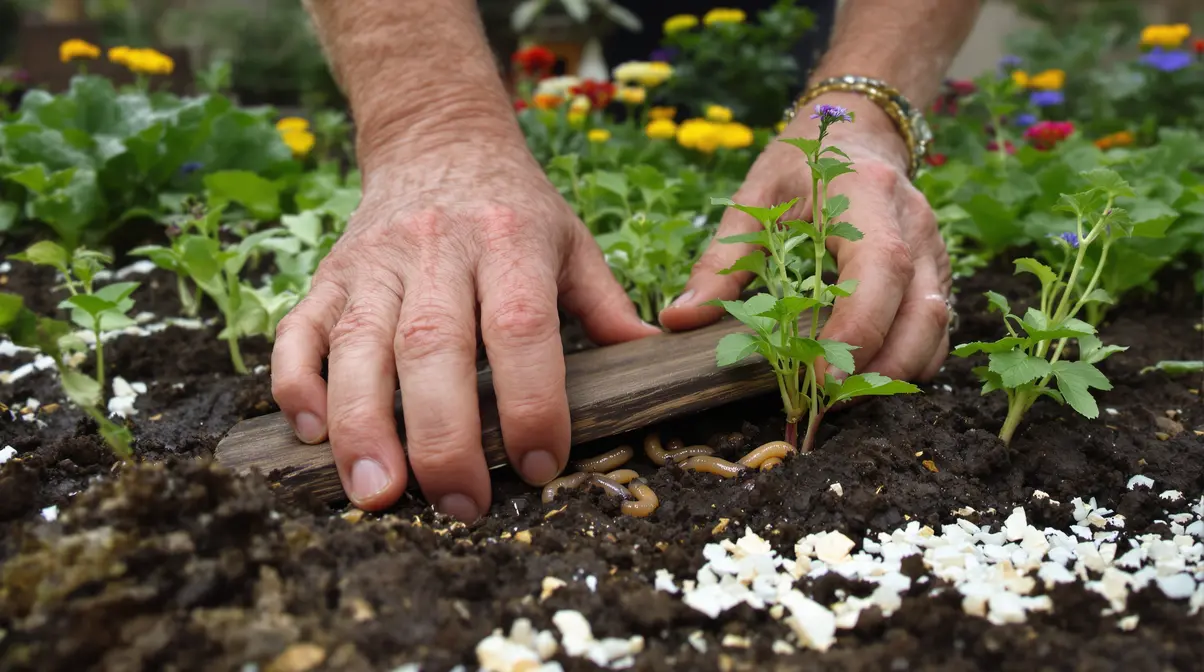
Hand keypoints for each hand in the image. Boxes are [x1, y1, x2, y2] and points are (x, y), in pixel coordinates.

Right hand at [271, 133, 657, 519]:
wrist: (438, 141)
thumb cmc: (514, 208)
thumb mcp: (572, 241)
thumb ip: (606, 303)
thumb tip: (656, 359)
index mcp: (510, 241)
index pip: (521, 325)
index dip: (532, 398)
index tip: (541, 463)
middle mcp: (437, 248)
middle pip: (433, 344)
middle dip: (443, 434)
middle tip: (459, 503)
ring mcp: (374, 262)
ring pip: (358, 345)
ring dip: (362, 425)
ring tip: (378, 495)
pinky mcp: (328, 276)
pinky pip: (300, 331)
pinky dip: (300, 384)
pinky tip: (313, 434)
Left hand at [660, 93, 951, 382]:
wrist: (856, 131)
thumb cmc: (799, 165)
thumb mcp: (752, 200)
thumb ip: (718, 261)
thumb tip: (679, 319)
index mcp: (866, 194)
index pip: (881, 267)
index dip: (857, 327)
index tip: (819, 374)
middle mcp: (914, 222)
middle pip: (922, 308)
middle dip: (881, 365)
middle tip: (828, 403)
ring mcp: (935, 248)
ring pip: (937, 325)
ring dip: (897, 370)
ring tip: (842, 398)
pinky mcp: (938, 271)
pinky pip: (937, 327)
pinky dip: (908, 359)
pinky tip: (864, 377)